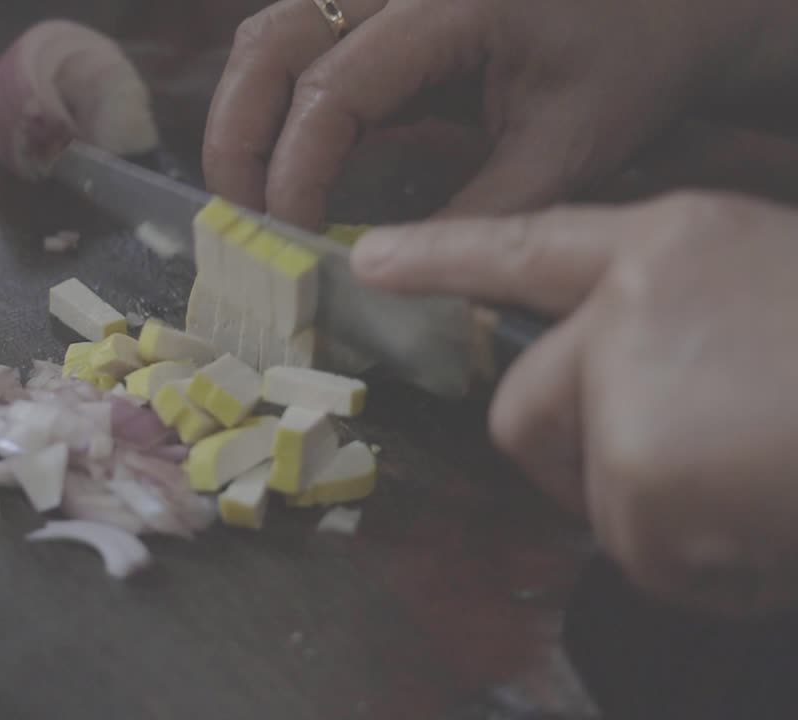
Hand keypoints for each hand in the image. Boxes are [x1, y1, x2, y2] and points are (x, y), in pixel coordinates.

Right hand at [204, 0, 797, 229]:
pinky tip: (287, 159)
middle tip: (242, 220)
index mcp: (446, 4)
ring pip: (267, 34)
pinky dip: (275, 100)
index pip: (332, 89)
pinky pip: (296, 39)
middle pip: (269, 44)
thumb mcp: (564, 146)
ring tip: (253, 195)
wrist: (665, 0)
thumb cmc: (628, 59)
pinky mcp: (378, 3)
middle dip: (238, 137)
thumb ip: (478, 212)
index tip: (296, 239)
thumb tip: (395, 273)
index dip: (296, 171)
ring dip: (244, 115)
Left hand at [350, 191, 797, 617]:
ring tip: (767, 483)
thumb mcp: (769, 300)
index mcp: (670, 248)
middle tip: (686, 468)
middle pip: (526, 413)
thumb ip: (673, 329)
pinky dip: (704, 564)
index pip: (525, 247)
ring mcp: (625, 390)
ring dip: (667, 518)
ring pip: (592, 497)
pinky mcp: (638, 477)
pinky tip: (772, 521)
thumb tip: (606, 394)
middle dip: (585, 462)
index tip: (371, 262)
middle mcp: (625, 308)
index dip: (444, 256)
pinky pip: (642, 556)